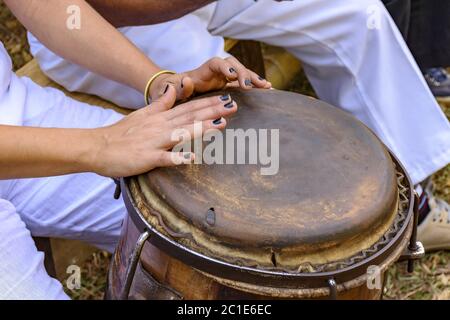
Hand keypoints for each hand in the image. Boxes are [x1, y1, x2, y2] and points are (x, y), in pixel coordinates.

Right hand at [90, 85, 236, 176]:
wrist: (97, 147)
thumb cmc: (121, 133)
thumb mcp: (142, 114)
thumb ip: (161, 103)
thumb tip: (175, 88)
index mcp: (161, 117)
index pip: (189, 108)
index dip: (209, 103)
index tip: (227, 98)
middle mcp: (161, 126)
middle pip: (190, 117)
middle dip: (213, 111)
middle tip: (234, 106)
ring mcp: (154, 141)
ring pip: (181, 134)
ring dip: (201, 129)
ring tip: (221, 125)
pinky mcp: (146, 157)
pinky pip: (164, 158)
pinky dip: (177, 157)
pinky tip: (192, 158)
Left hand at [150, 56, 271, 100]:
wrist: (175, 91)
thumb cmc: (172, 92)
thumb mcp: (172, 91)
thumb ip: (180, 88)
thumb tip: (186, 80)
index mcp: (202, 71)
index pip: (216, 63)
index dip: (225, 68)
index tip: (232, 76)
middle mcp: (215, 72)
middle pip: (232, 65)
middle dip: (243, 73)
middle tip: (250, 86)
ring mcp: (223, 77)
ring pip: (241, 73)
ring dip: (254, 78)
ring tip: (267, 86)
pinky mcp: (228, 85)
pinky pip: (243, 82)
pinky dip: (255, 84)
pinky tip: (267, 90)